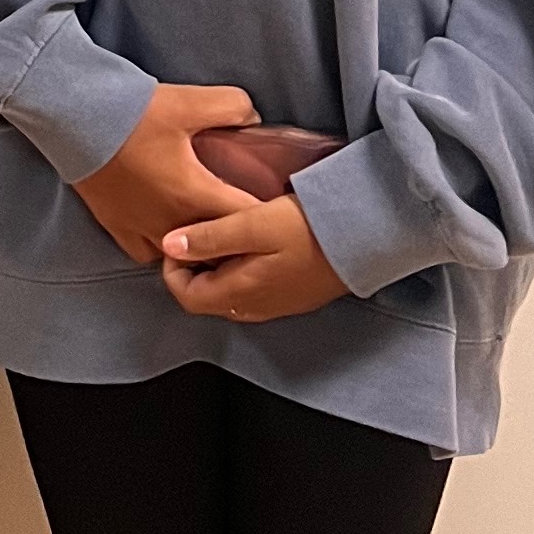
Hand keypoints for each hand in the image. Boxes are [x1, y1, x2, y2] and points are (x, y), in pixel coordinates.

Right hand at [73, 82, 263, 266]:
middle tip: (246, 219)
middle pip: (218, 247)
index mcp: (196, 195)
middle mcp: (173, 223)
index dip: (268, 216)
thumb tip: (252, 120)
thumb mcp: (191, 101)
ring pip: (184, 256)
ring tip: (208, 228)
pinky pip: (149, 253)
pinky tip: (167, 230)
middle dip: (236, 235)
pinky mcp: (117, 228)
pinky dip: (162, 247)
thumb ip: (234, 107)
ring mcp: (143, 230)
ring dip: (200, 247)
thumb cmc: (133, 113)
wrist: (74, 119)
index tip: (276, 208)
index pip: (247, 220)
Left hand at [160, 190, 346, 321]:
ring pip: (228, 292)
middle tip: (198, 229)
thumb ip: (209, 237)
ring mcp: (276, 304)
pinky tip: (249, 241)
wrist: (365, 237)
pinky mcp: (293, 295)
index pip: (186, 297)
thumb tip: (168, 246)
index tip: (179, 237)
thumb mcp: (252, 225)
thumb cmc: (309, 229)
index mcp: (240, 295)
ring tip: (221, 230)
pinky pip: (252, 288)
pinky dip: (238, 268)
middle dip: (193, 266)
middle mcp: (255, 308)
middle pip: (205, 297)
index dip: (172, 268)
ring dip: (216, 266)